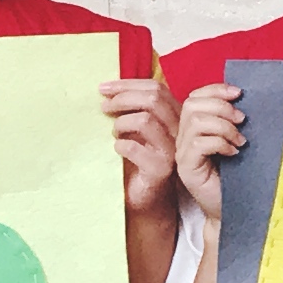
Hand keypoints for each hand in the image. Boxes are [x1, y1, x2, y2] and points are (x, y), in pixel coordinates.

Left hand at [103, 80, 179, 217]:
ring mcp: (171, 150)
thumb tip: (108, 90)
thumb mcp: (138, 129)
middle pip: (153, 99)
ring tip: (114, 132)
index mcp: (175, 116)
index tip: (104, 88)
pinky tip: (117, 150)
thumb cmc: (139, 160)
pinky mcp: (160, 169)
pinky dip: (120, 145)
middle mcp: (178, 130)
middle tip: (104, 106)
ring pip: (145, 120)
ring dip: (121, 123)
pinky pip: (135, 148)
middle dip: (123, 98)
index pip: (156, 88)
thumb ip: (133, 110)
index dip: (128, 84)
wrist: (147, 197)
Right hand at [172, 81, 243, 222]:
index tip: (239, 93)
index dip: (215, 90)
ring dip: (224, 127)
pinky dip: (220, 143)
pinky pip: (198, 144)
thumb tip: (244, 99)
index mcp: (194, 128)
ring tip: (240, 141)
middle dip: (221, 107)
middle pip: (192, 106)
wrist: (235, 208)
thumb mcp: (237, 142)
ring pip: (195, 123)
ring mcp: (182, 153)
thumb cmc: (238, 176)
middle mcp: (184, 138)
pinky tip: (233, 153)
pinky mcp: (186, 168)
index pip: (195, 97)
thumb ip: (234, 121)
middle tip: (242, 121)